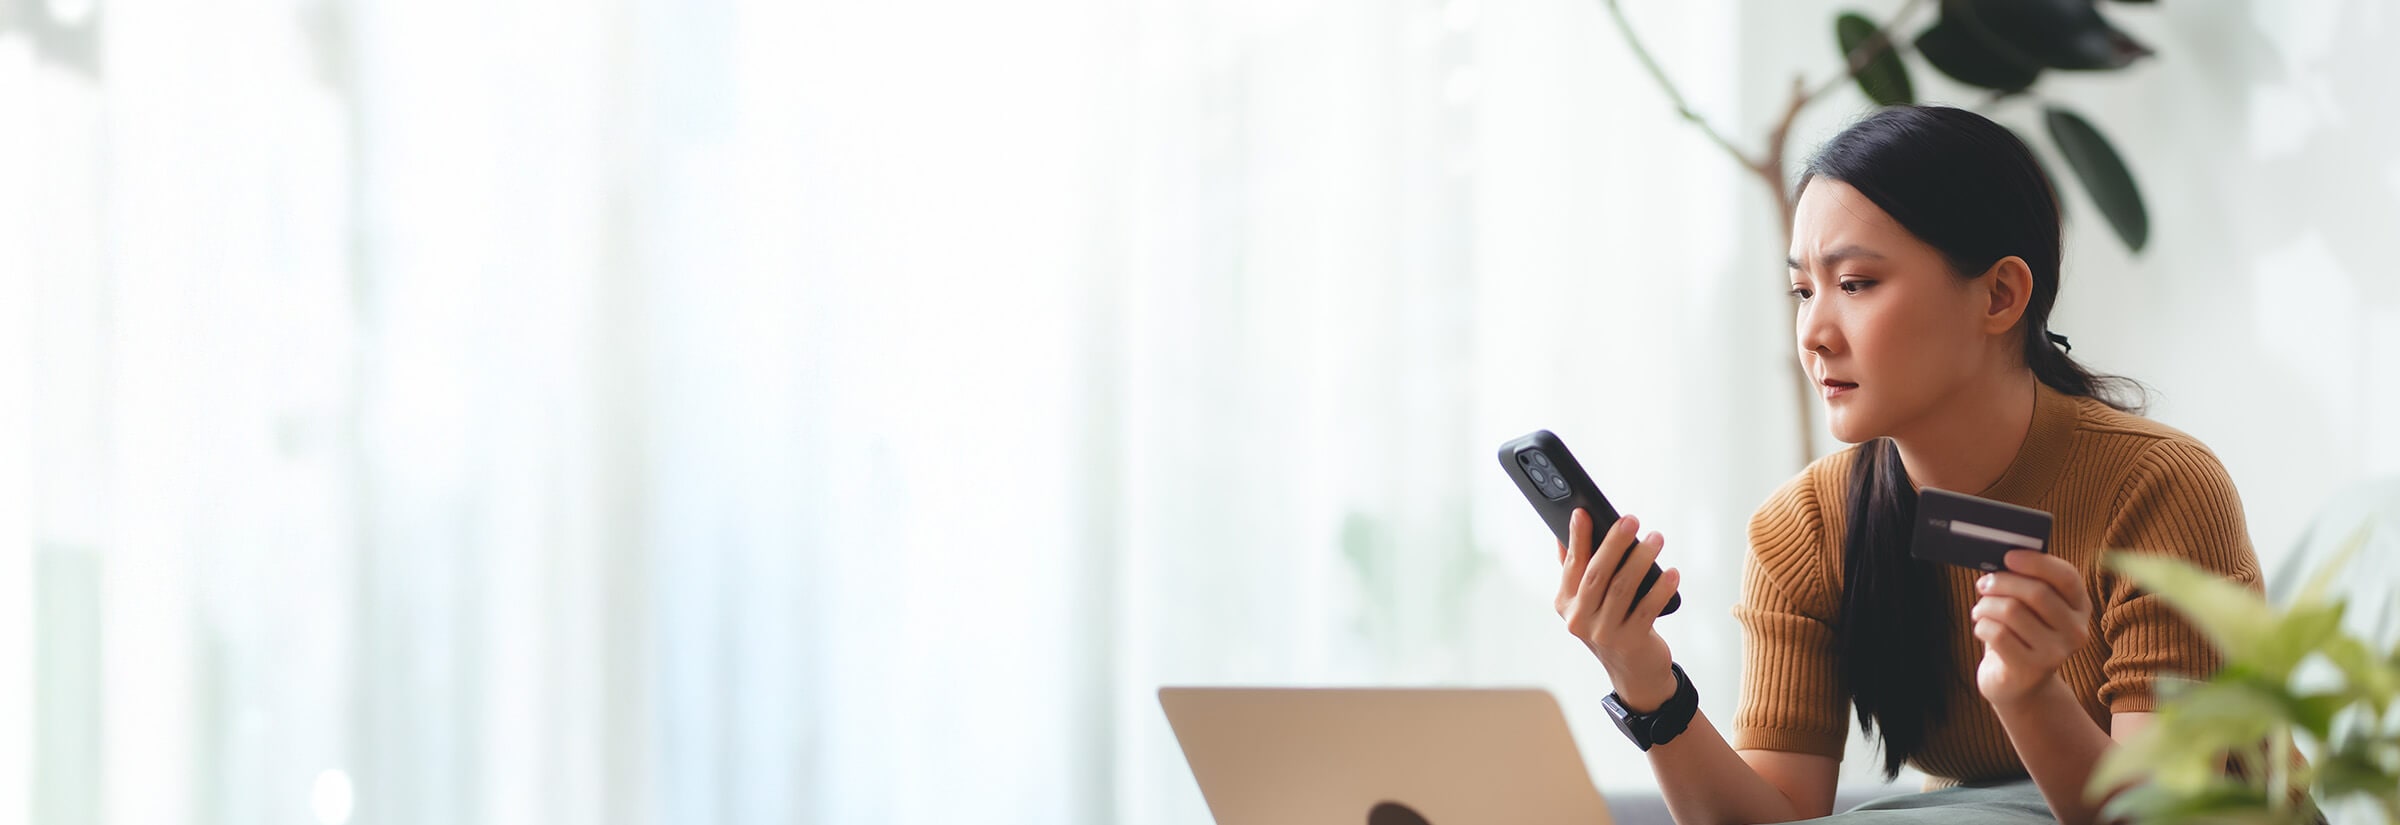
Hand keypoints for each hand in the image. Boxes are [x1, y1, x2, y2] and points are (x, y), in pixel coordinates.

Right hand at [1555, 508, 1683, 710]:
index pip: (1572, 564)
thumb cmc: (1613, 625)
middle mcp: (1580, 619)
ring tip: (1656, 538)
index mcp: (1566, 603)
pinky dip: (1660, 588)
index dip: (1576, 537)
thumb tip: (1566, 533)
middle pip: (1597, 574)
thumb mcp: (1589, 601)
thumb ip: (1577, 571)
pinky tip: (1672, 573)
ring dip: (1641, 559)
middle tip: (1631, 520)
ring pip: (1623, 588)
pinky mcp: (1629, 642)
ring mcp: (1603, 633)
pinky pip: (1647, 608)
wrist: (1634, 672)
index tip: (1583, 512)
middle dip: (1614, 543)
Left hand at [1970, 550, 2092, 705]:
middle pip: (2036, 593)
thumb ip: (2025, 583)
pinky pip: (1997, 633)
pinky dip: (1982, 625)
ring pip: (2012, 611)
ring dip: (1986, 605)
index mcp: (2080, 607)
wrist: (2018, 683)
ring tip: (1980, 610)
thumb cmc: (2020, 633)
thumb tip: (2001, 560)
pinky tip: (1983, 628)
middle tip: (1984, 584)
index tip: (2008, 556)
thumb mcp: (2030, 608)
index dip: (2037, 562)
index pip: (2067, 577)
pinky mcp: (2031, 669)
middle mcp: (2076, 631)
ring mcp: (2056, 653)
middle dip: (2002, 582)